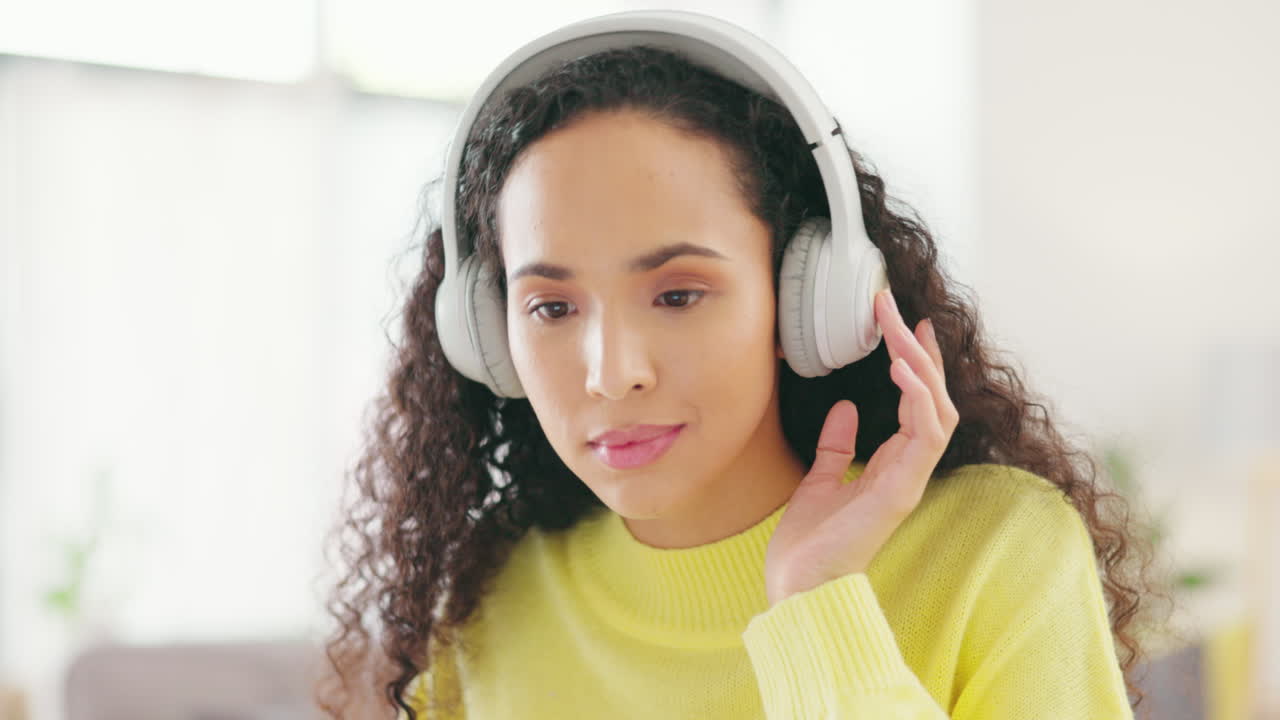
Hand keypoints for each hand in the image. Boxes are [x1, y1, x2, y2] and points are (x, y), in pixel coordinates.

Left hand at [765, 288, 958, 606]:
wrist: (798, 586)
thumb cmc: (809, 543)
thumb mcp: (818, 480)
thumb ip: (836, 446)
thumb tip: (845, 409)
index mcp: (891, 466)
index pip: (918, 405)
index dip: (917, 365)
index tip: (906, 326)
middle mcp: (908, 470)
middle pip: (932, 400)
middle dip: (919, 353)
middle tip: (900, 312)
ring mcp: (908, 481)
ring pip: (936, 411)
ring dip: (920, 366)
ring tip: (899, 328)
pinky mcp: (900, 492)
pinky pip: (924, 438)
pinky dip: (916, 399)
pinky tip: (900, 369)